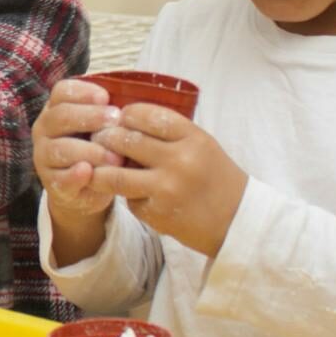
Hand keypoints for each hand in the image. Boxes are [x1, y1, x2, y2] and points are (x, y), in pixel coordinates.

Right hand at [31, 78, 126, 220]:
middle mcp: (44, 129)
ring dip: (90, 151)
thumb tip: (131, 102)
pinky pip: (61, 177)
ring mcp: (43, 156)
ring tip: (115, 157)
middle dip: (90, 117)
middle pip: (61, 116)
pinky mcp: (50, 182)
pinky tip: (89, 172)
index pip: (62, 91)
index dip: (83, 92)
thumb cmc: (97, 149)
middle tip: (116, 120)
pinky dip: (75, 175)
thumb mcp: (99, 128)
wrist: (85, 190)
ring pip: (61, 148)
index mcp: (55, 109)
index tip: (106, 97)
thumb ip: (108, 114)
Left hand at [91, 103, 248, 257]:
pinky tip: (135, 195)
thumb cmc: (215, 177)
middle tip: (99, 140)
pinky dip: (127, 197)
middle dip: (105, 138)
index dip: (125, 115)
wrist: (238, 222)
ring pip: (115, 174)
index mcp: (192, 137)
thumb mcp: (200, 145)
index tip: (120, 119)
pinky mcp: (158, 213)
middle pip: (124, 140)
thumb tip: (122, 120)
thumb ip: (166, 133)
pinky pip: (128, 200)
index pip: (145, 115)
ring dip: (101, 171)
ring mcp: (167, 188)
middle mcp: (179, 160)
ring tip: (97, 168)